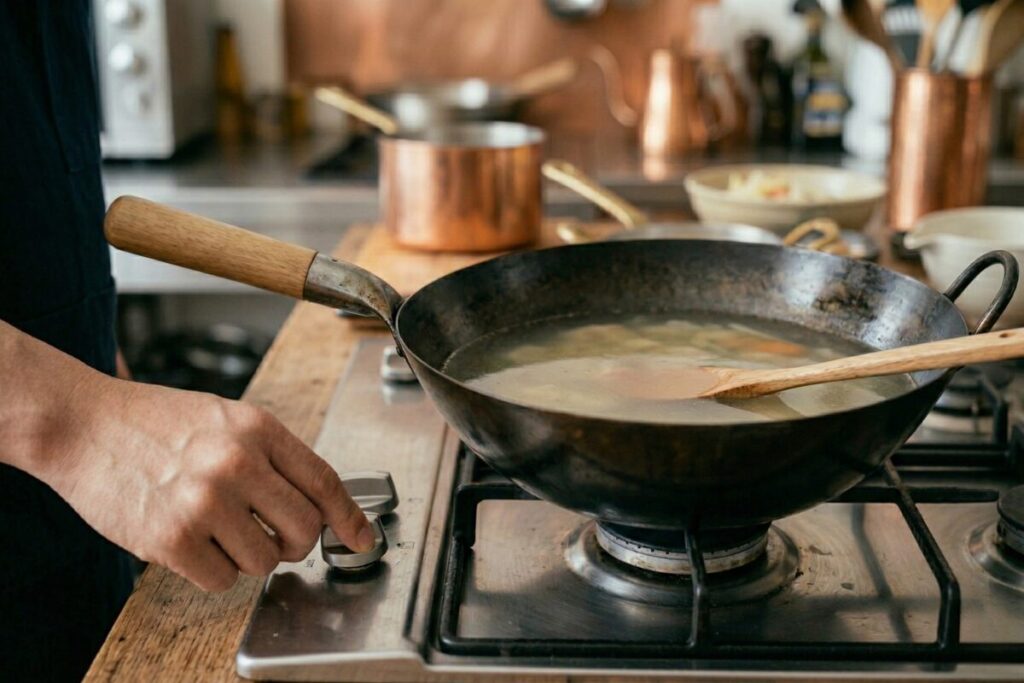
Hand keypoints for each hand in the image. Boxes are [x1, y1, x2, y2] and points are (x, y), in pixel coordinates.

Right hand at [41, 376, 373, 591]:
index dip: (349, 516)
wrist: (82, 423)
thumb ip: (270, 455)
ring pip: (265, 561)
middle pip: (304, 529)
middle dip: (296, 543)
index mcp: (257, 429)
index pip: (324, 481)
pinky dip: (211, 571)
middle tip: (274, 538)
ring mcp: (205, 501)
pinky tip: (191, 542)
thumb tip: (315, 500)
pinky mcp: (172, 538)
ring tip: (217, 530)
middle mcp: (237, 463)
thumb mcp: (226, 418)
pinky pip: (221, 580)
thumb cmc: (153, 422)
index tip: (362, 538)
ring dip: (247, 557)